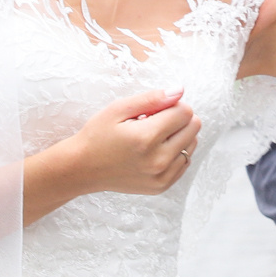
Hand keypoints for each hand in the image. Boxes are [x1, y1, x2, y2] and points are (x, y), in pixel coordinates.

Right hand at [60, 87, 203, 196]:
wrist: (82, 169)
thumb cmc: (98, 135)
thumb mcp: (118, 109)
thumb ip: (152, 98)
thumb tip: (180, 90)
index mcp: (146, 138)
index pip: (185, 112)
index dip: (171, 105)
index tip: (154, 110)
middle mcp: (157, 160)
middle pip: (193, 127)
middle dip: (178, 118)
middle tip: (153, 122)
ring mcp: (161, 176)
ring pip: (192, 144)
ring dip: (179, 135)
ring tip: (153, 137)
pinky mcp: (161, 186)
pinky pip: (185, 162)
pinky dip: (176, 152)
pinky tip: (155, 150)